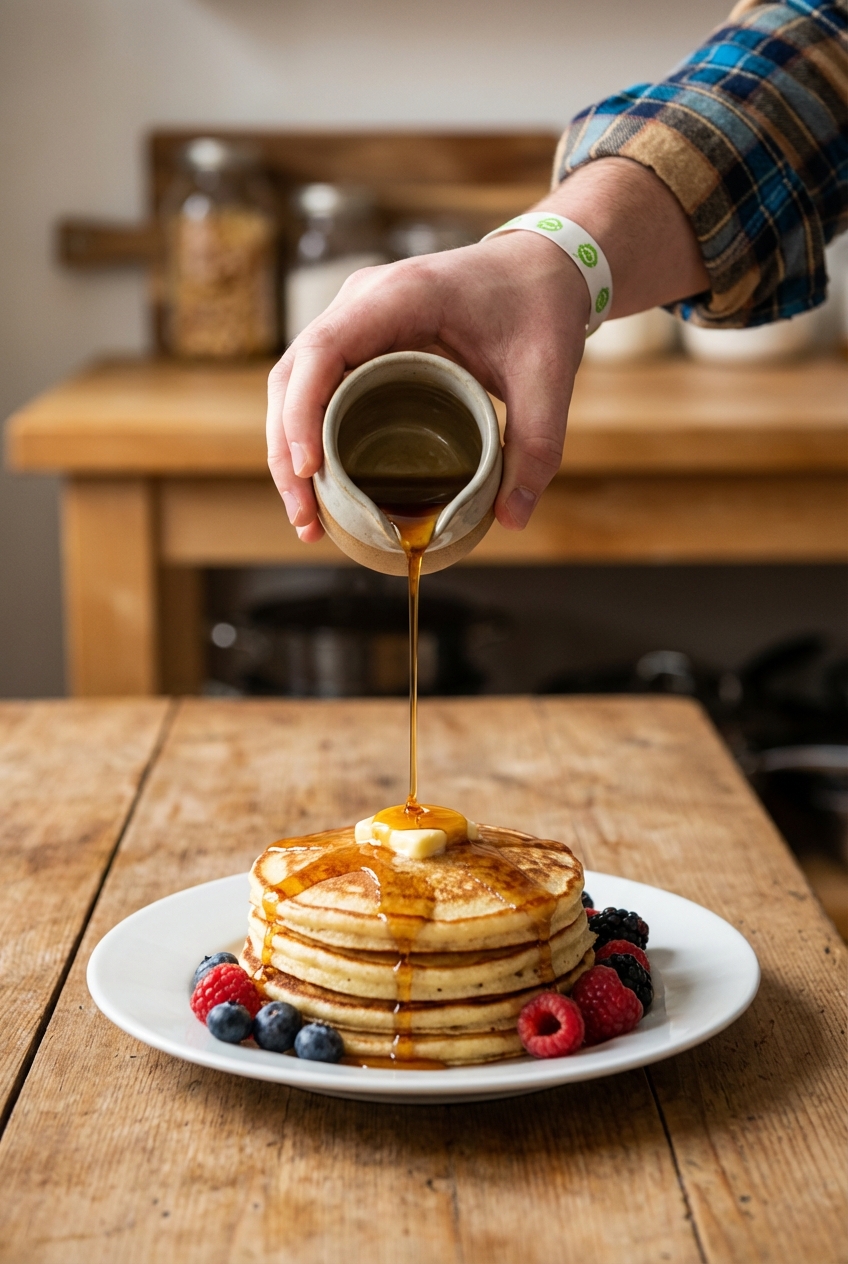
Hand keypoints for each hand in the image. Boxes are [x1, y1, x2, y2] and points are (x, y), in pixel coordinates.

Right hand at [267, 158, 707, 541]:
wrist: (543, 266)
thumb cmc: (540, 306)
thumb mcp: (549, 375)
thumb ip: (538, 445)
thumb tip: (512, 520)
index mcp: (400, 296)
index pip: (323, 349)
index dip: (303, 411)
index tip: (310, 470)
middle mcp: (362, 303)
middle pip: (293, 377)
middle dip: (288, 452)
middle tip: (307, 519)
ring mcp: (354, 321)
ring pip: (294, 386)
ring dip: (290, 452)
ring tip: (308, 519)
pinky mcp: (359, 343)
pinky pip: (317, 390)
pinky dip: (309, 438)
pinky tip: (321, 490)